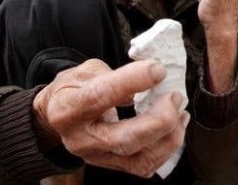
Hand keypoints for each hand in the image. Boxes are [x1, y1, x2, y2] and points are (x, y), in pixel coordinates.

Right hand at [32, 59, 189, 177]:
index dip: (132, 82)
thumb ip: (114, 75)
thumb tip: (147, 80)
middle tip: (175, 97)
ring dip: (169, 137)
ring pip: (139, 159)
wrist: (56, 116)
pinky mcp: (112, 166)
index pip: (100, 96)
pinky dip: (166, 148)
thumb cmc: (75, 89)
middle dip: (159, 120)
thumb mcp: (86, 71)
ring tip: (181, 112)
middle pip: (124, 140)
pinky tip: (175, 128)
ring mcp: (97, 157)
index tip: (158, 70)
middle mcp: (80, 139)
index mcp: (68, 109)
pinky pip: (145, 166)